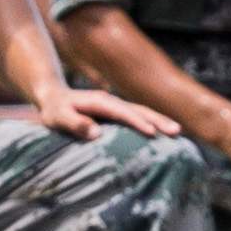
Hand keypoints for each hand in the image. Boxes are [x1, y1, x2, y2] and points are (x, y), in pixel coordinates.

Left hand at [24, 81, 179, 144]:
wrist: (52, 96)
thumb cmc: (54, 109)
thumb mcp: (57, 117)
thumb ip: (74, 123)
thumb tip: (96, 133)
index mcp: (99, 102)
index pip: (122, 113)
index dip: (137, 122)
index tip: (152, 132)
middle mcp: (111, 101)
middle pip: (139, 109)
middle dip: (158, 119)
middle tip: (176, 131)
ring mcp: (116, 105)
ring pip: (142, 111)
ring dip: (159, 120)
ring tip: (177, 131)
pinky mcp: (116, 112)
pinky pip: (137, 116)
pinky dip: (152, 122)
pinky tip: (163, 132)